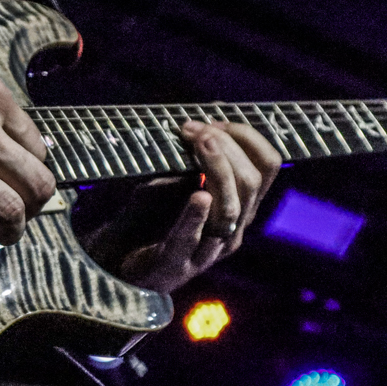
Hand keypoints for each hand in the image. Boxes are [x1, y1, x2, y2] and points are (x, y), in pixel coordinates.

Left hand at [117, 120, 280, 292]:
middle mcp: (232, 229)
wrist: (119, 265)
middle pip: (251, 183)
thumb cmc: (151, 220)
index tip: (215, 121)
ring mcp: (206, 250)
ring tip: (201, 144)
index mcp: (239, 207)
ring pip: (229, 209)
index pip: (267, 166)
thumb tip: (201, 122)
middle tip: (198, 129)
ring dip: (218, 171)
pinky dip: (195, 215)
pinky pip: (191, 238)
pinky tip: (197, 195)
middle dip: (228, 149)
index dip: (247, 138)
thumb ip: (193, 162)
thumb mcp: (175, 183)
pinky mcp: (176, 264)